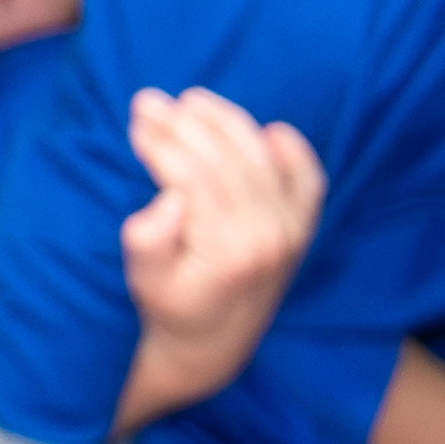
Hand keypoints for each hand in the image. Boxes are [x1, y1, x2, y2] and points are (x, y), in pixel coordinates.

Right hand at [116, 85, 321, 415]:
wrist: (212, 343)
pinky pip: (308, 180)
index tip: (136, 120)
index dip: (163, 143)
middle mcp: (271, 237)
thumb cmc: (169, 306)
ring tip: (189, 100)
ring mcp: (292, 231)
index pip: (196, 177)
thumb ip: (149, 241)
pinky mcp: (301, 229)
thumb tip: (171, 199)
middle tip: (148, 100)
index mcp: (230, 250)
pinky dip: (294, 151)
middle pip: (227, 161)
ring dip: (225, 123)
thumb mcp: (144, 281)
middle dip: (185, 124)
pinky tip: (269, 129)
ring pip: (262, 159)